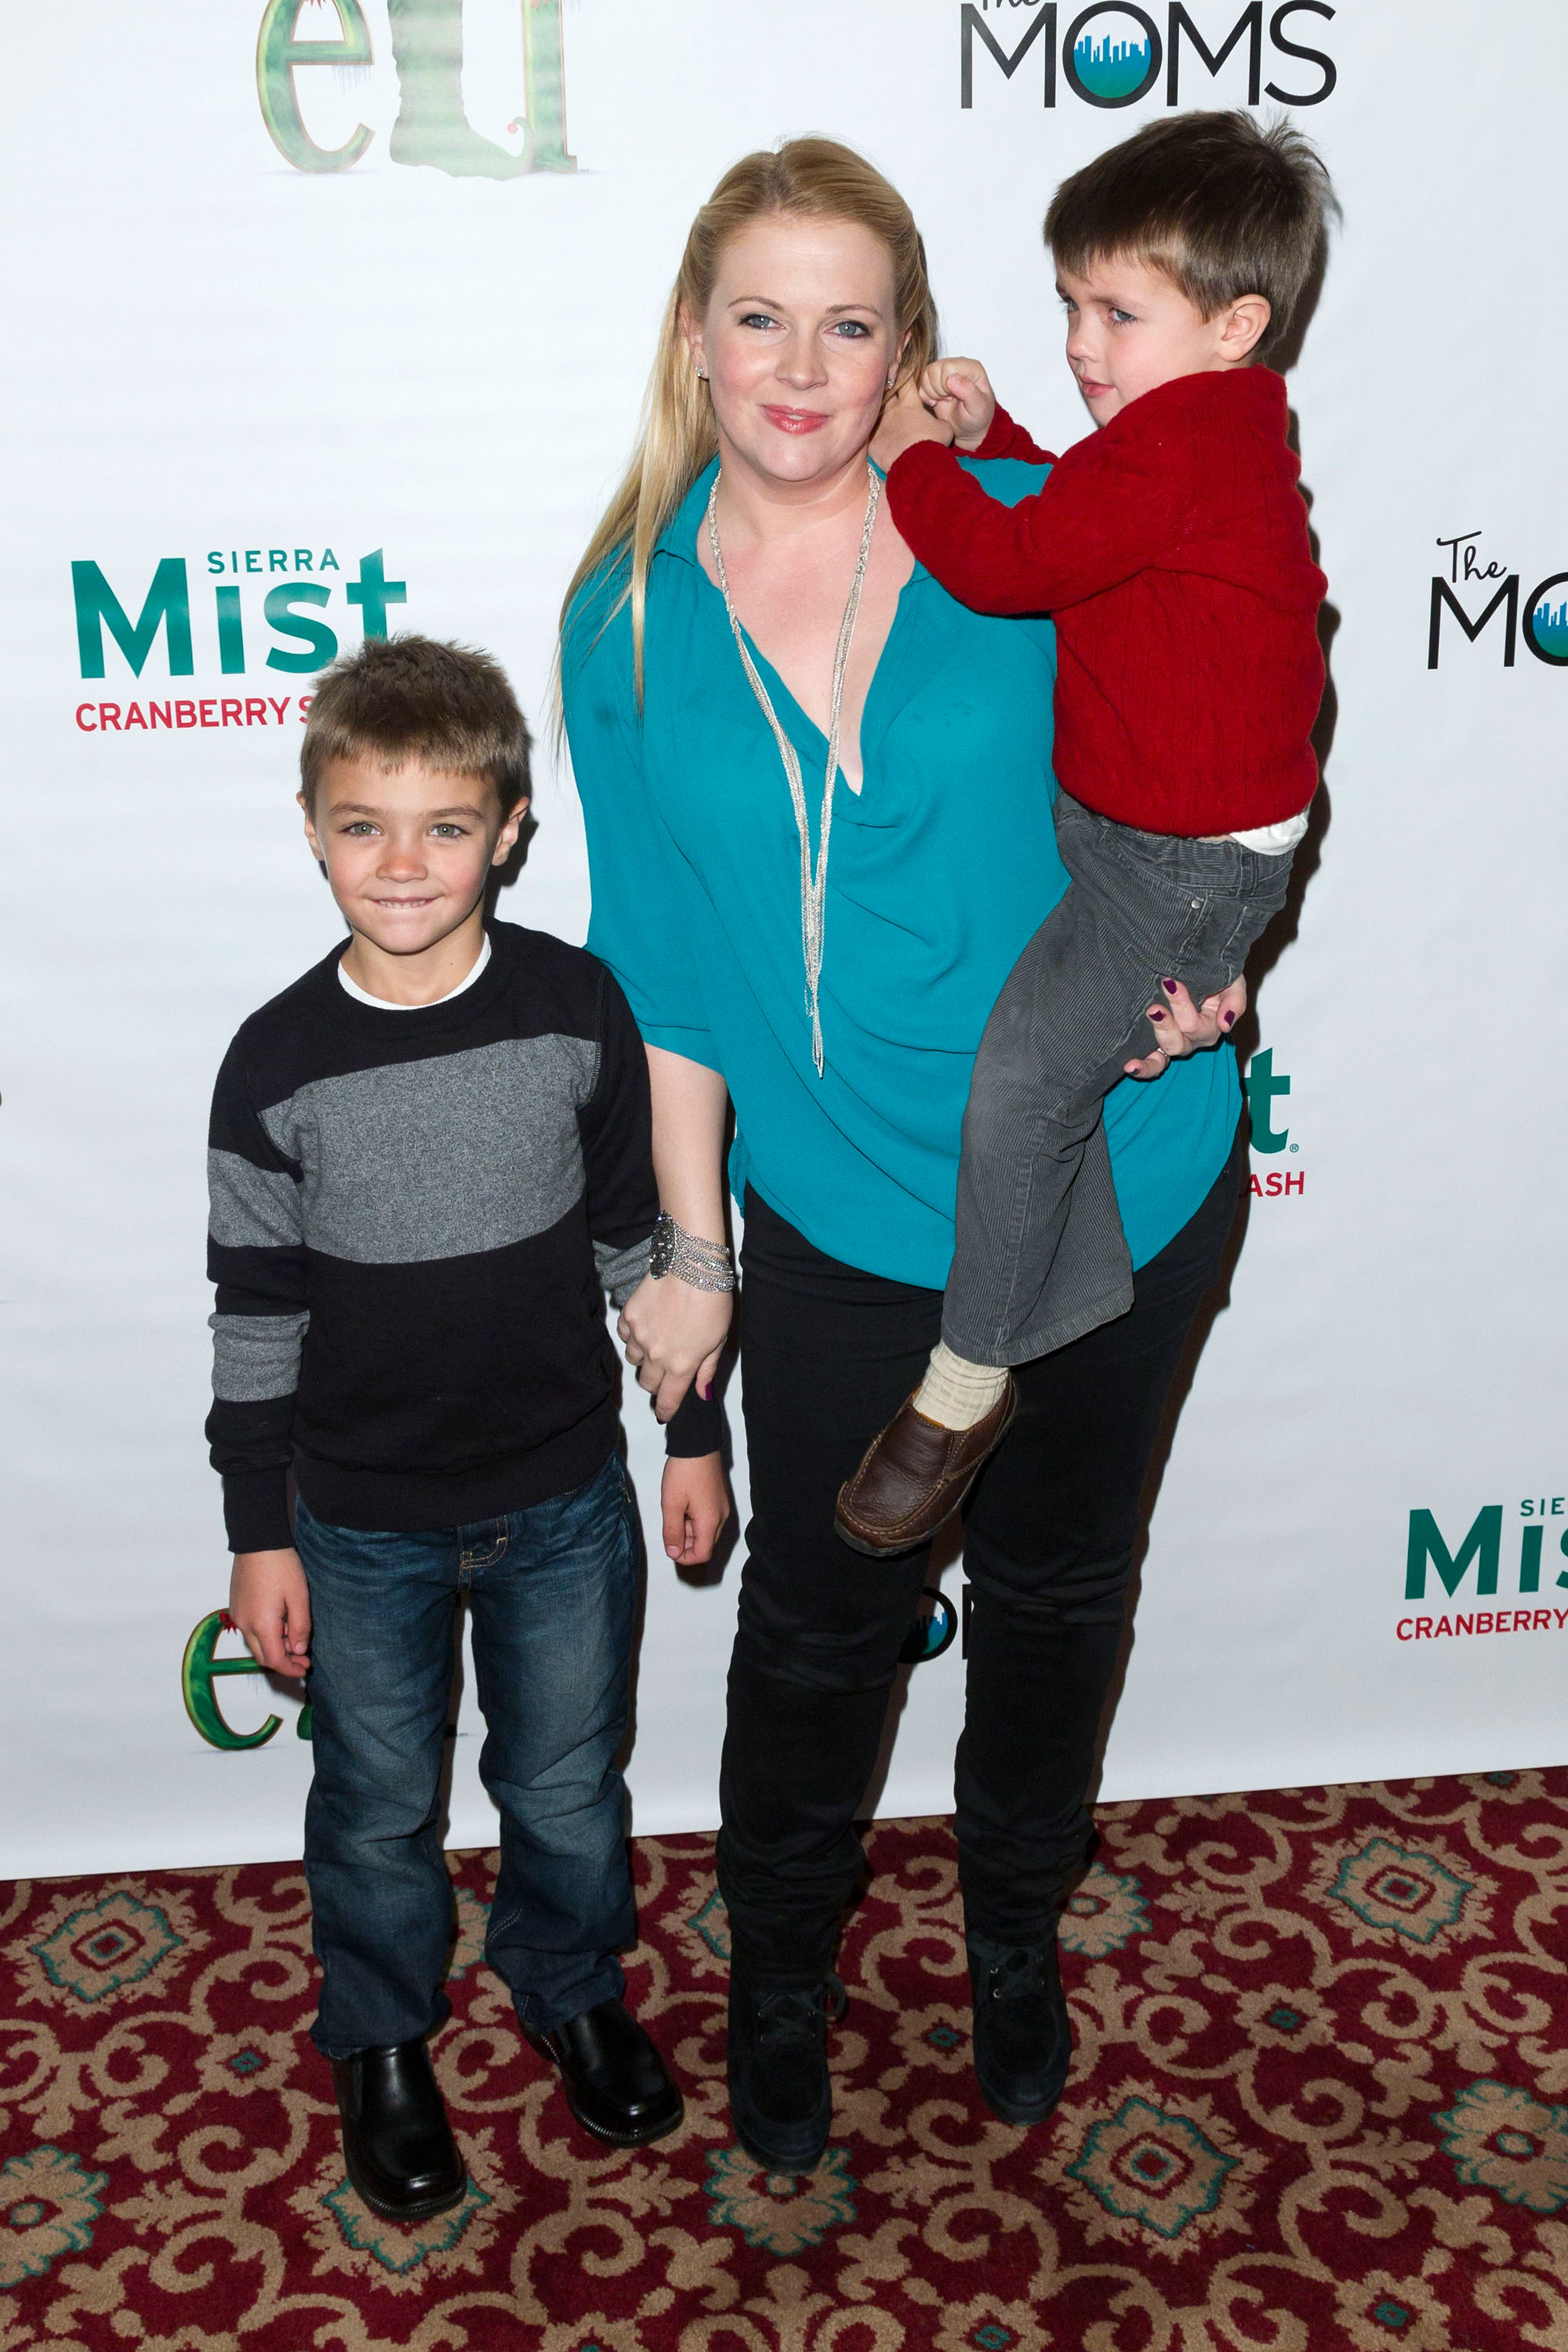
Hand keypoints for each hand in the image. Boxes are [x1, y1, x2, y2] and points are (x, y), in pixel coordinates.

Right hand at [229, 1548, 311, 1678]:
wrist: (257, 1541)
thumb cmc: (281, 1566)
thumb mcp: (299, 1597)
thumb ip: (300, 1627)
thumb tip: (298, 1650)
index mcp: (261, 1625)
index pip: (275, 1660)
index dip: (290, 1669)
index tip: (305, 1669)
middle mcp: (245, 1624)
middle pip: (262, 1656)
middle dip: (283, 1662)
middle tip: (303, 1659)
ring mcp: (237, 1614)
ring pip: (255, 1644)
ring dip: (274, 1648)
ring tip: (294, 1639)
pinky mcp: (236, 1605)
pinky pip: (250, 1630)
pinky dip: (265, 1635)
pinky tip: (280, 1624)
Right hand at [618, 1271, 731, 1422]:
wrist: (692, 1264)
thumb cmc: (712, 1299)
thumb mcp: (719, 1339)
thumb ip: (707, 1369)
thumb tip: (702, 1393)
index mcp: (681, 1364)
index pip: (668, 1399)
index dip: (666, 1410)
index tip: (665, 1413)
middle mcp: (656, 1355)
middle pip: (647, 1383)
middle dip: (657, 1382)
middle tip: (666, 1371)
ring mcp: (639, 1336)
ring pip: (634, 1360)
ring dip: (644, 1357)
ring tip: (658, 1341)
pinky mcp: (628, 1316)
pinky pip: (625, 1336)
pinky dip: (633, 1336)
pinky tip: (646, 1325)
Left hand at [661, 1452, 730, 1565]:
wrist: (698, 1443)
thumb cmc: (684, 1471)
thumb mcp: (671, 1504)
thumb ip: (672, 1531)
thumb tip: (673, 1553)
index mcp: (711, 1521)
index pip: (702, 1554)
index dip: (684, 1557)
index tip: (669, 1547)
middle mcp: (721, 1516)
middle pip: (705, 1543)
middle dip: (686, 1542)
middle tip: (669, 1526)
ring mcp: (722, 1506)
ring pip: (706, 1530)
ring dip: (689, 1529)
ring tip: (674, 1510)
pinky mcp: (719, 1497)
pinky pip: (708, 1517)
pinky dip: (694, 1518)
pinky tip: (682, 1503)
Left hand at [870, 377, 954, 471]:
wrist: (916, 464)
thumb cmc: (932, 444)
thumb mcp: (944, 429)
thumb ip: (939, 421)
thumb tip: (939, 423)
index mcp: (910, 404)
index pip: (906, 383)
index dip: (904, 375)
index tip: (901, 371)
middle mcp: (892, 411)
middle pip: (886, 392)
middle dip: (886, 387)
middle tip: (883, 383)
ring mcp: (881, 425)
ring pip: (875, 412)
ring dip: (876, 410)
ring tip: (875, 409)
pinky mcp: (873, 442)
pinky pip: (870, 434)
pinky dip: (873, 433)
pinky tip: (868, 433)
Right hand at [918, 357, 996, 450]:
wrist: (969, 428)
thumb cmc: (977, 417)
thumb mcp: (978, 408)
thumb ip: (968, 392)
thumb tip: (951, 379)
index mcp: (971, 367)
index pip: (948, 367)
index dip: (946, 385)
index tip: (955, 397)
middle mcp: (956, 364)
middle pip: (934, 369)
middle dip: (939, 390)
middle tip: (949, 400)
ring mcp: (944, 370)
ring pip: (925, 375)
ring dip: (931, 393)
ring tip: (944, 401)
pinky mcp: (933, 379)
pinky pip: (920, 383)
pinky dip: (925, 396)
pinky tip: (937, 402)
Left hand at [1123, 974, 1246, 1078]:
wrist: (1197, 968)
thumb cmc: (1216, 976)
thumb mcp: (1233, 983)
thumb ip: (1235, 1001)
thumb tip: (1225, 1025)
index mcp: (1210, 1027)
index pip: (1195, 1025)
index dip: (1181, 1006)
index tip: (1170, 983)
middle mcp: (1192, 1039)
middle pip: (1178, 1042)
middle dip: (1165, 1025)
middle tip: (1154, 1008)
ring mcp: (1174, 1042)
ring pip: (1165, 1052)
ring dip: (1154, 1040)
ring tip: (1144, 1026)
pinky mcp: (1158, 1044)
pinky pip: (1153, 1064)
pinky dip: (1142, 1068)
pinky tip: (1130, 1067)